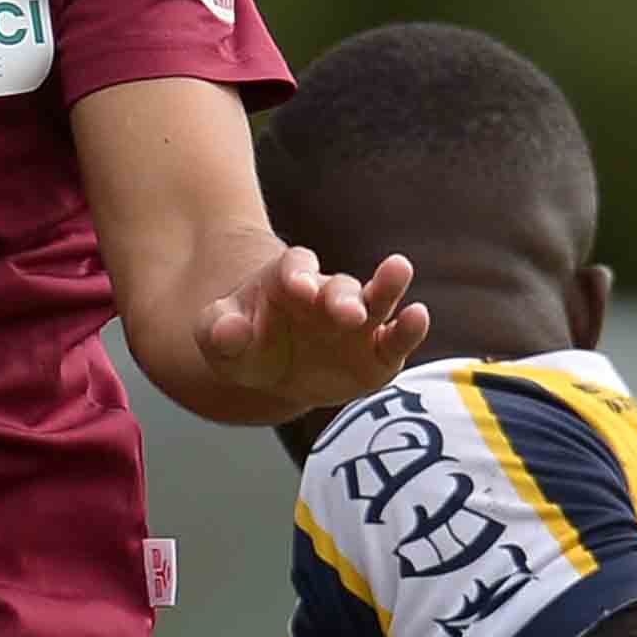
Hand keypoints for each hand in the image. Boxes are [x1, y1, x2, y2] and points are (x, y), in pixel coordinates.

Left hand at [198, 246, 426, 411]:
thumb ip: (219, 331)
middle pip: (339, 286)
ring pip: (375, 299)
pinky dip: (408, 329)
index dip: (297, 274)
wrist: (274, 368)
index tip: (298, 286)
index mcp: (287, 282)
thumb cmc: (246, 345)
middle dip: (343, 296)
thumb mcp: (219, 338)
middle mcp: (327, 296)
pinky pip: (396, 340)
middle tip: (349, 311)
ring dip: (387, 287)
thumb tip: (229, 330)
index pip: (294, 268)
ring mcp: (357, 323)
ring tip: (399, 269)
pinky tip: (417, 316)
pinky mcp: (378, 353)